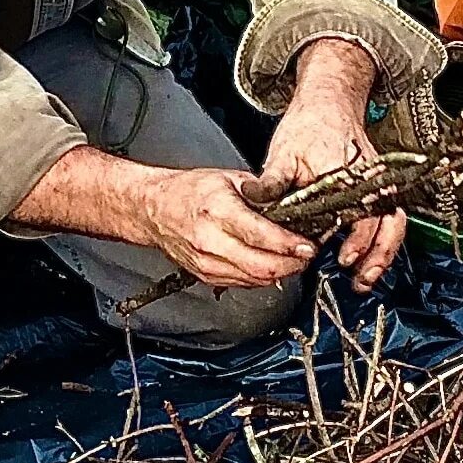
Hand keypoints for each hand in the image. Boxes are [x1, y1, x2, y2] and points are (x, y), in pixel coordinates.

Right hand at [136, 166, 313, 288]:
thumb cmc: (190, 191)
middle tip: (306, 255)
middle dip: (292, 264)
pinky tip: (271, 266)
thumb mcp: (229, 178)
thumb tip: (293, 207)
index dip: (290, 245)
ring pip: (254, 279)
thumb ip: (262, 195)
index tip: (308, 246)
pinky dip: (262, 277)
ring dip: (280, 273)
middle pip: (262, 266)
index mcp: (218, 211)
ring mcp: (207, 263)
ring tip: (293, 260)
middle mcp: (210, 241)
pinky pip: (243, 284)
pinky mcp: (206, 276)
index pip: (262, 236)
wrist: (154, 209)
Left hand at [260, 39, 404, 294]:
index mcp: (347, 175)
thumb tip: (252, 198)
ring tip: (367, 277)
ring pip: (394, 224)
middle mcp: (369, 181)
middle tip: (361, 279)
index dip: (357, 239)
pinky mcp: (377, 188)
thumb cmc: (309, 125)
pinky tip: (368, 259)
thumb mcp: (283, 153)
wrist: (329, 101)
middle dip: (378, 256)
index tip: (345, 257)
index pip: (361, 213)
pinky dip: (382, 242)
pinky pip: (390, 219)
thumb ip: (272, 181)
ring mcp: (377, 185)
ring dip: (384, 254)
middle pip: (388, 224)